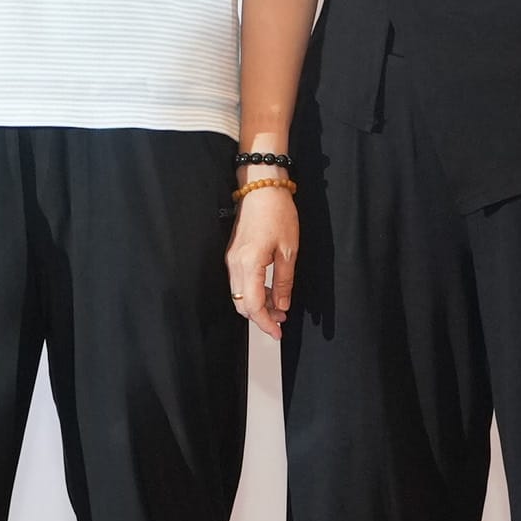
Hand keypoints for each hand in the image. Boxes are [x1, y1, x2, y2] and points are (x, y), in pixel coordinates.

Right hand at [227, 176, 300, 334]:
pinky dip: (254, 291)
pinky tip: (270, 291)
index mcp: (249, 264)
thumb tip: (282, 305)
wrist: (262, 188)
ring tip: (279, 306)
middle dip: (261, 317)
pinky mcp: (234, 254)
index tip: (277, 332)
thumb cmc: (277, 213)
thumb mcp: (289, 250)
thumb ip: (284, 281)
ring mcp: (232, 259)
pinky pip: (240, 282)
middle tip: (281, 322)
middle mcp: (235, 264)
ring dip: (258, 305)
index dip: (265, 323)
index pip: (253, 305)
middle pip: (242, 304)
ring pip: (240, 294)